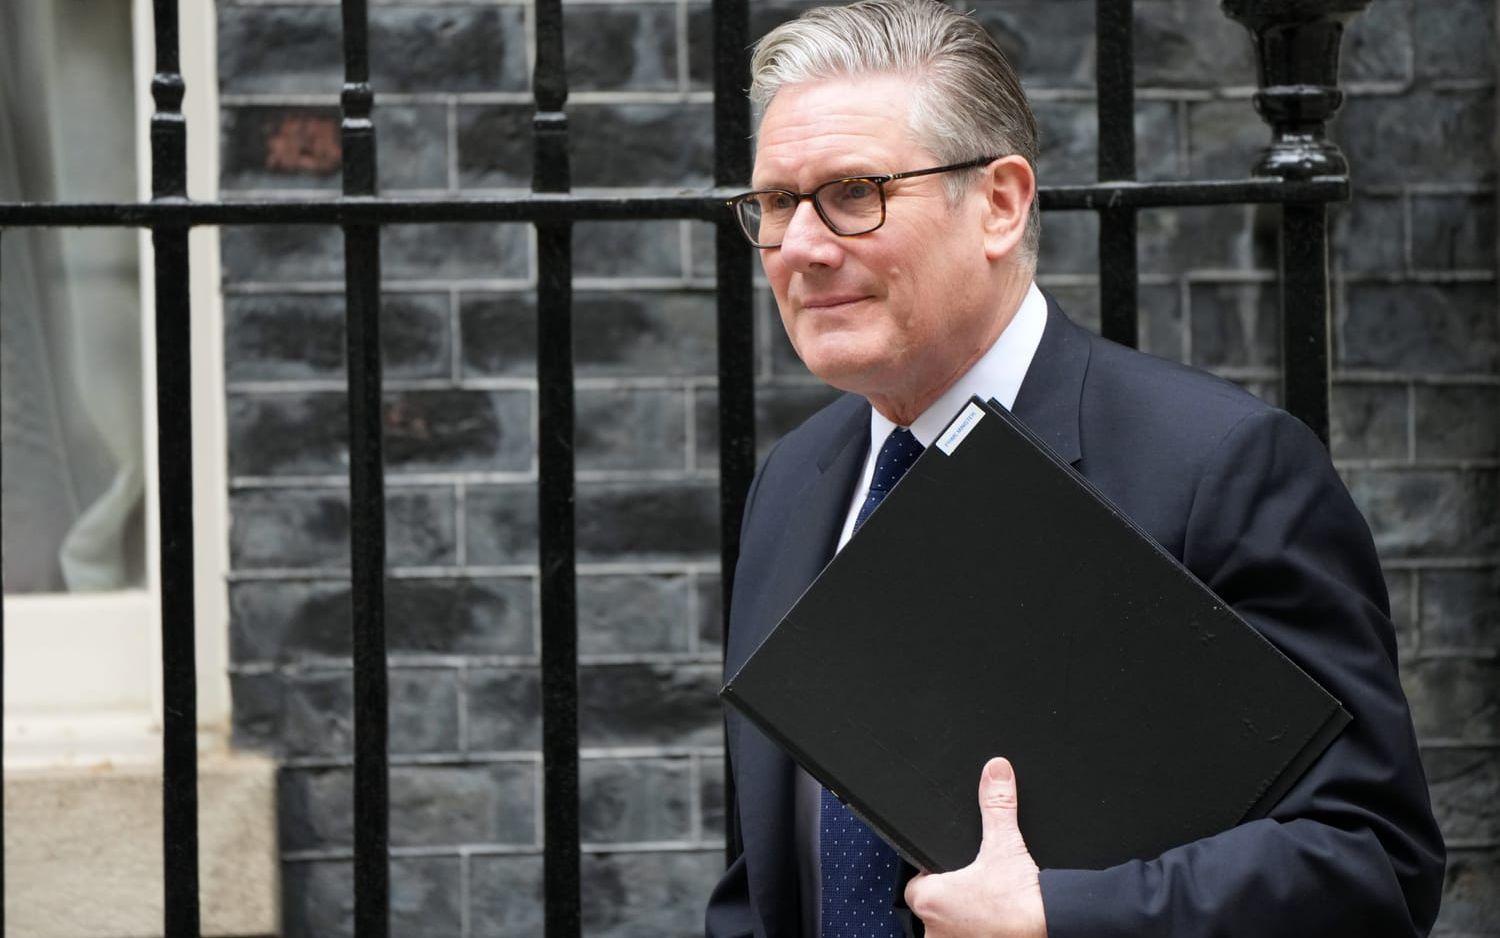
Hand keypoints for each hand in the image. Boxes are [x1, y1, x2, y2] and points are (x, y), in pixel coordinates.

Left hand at [903, 757, 1046, 937]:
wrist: (1054, 926)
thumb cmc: (1023, 900)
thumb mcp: (1006, 843)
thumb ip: (996, 805)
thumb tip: (995, 772)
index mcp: (930, 899)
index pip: (916, 883)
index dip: (935, 874)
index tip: (955, 871)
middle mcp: (933, 930)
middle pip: (931, 907)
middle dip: (950, 899)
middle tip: (976, 890)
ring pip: (946, 929)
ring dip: (962, 920)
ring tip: (986, 907)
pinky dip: (976, 932)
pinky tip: (993, 924)